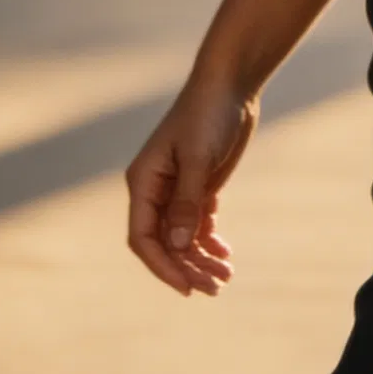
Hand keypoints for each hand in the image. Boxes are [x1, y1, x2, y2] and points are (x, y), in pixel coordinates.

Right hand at [125, 78, 257, 296]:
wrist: (229, 86)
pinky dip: (208, 241)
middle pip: (164, 243)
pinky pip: (196, 224)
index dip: (162, 266)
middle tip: (215, 287)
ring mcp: (176, 190)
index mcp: (143, 182)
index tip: (187, 287)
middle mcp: (155, 190)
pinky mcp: (197, 186)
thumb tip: (177, 246)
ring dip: (200, 259)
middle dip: (186, 268)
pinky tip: (224, 254)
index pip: (143, 237)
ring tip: (225, 276)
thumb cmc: (207, 115)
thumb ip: (187, 202)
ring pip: (181, 237)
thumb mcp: (198, 158)